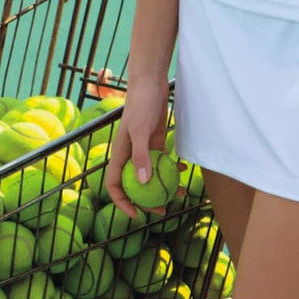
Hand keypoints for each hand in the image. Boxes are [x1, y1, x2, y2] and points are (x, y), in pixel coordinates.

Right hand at [104, 74, 169, 217]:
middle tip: (163, 209)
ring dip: (163, 186)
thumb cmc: (141, 105)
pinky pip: (161, 161)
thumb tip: (143, 183)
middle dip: (146, 200)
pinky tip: (183, 170)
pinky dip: (171, 168)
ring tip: (178, 194)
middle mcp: (129, 155)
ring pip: (150, 175)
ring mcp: (143, 149)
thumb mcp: (140, 131)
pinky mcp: (154, 142)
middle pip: (134, 185)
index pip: (114, 185)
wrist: (150, 84)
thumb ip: (141, 155)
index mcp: (120, 155)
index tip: (137, 214)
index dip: (122, 202)